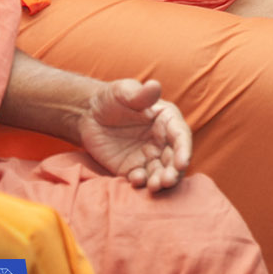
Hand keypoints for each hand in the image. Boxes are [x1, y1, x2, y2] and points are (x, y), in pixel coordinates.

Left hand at [77, 79, 191, 192]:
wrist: (88, 115)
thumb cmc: (110, 99)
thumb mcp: (123, 92)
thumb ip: (139, 94)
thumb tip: (154, 86)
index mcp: (167, 120)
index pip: (181, 136)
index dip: (184, 150)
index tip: (182, 163)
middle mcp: (162, 140)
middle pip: (175, 159)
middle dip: (174, 172)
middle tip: (166, 181)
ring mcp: (148, 156)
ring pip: (161, 172)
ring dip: (161, 181)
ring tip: (154, 187)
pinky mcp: (132, 169)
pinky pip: (141, 179)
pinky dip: (141, 182)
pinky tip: (134, 180)